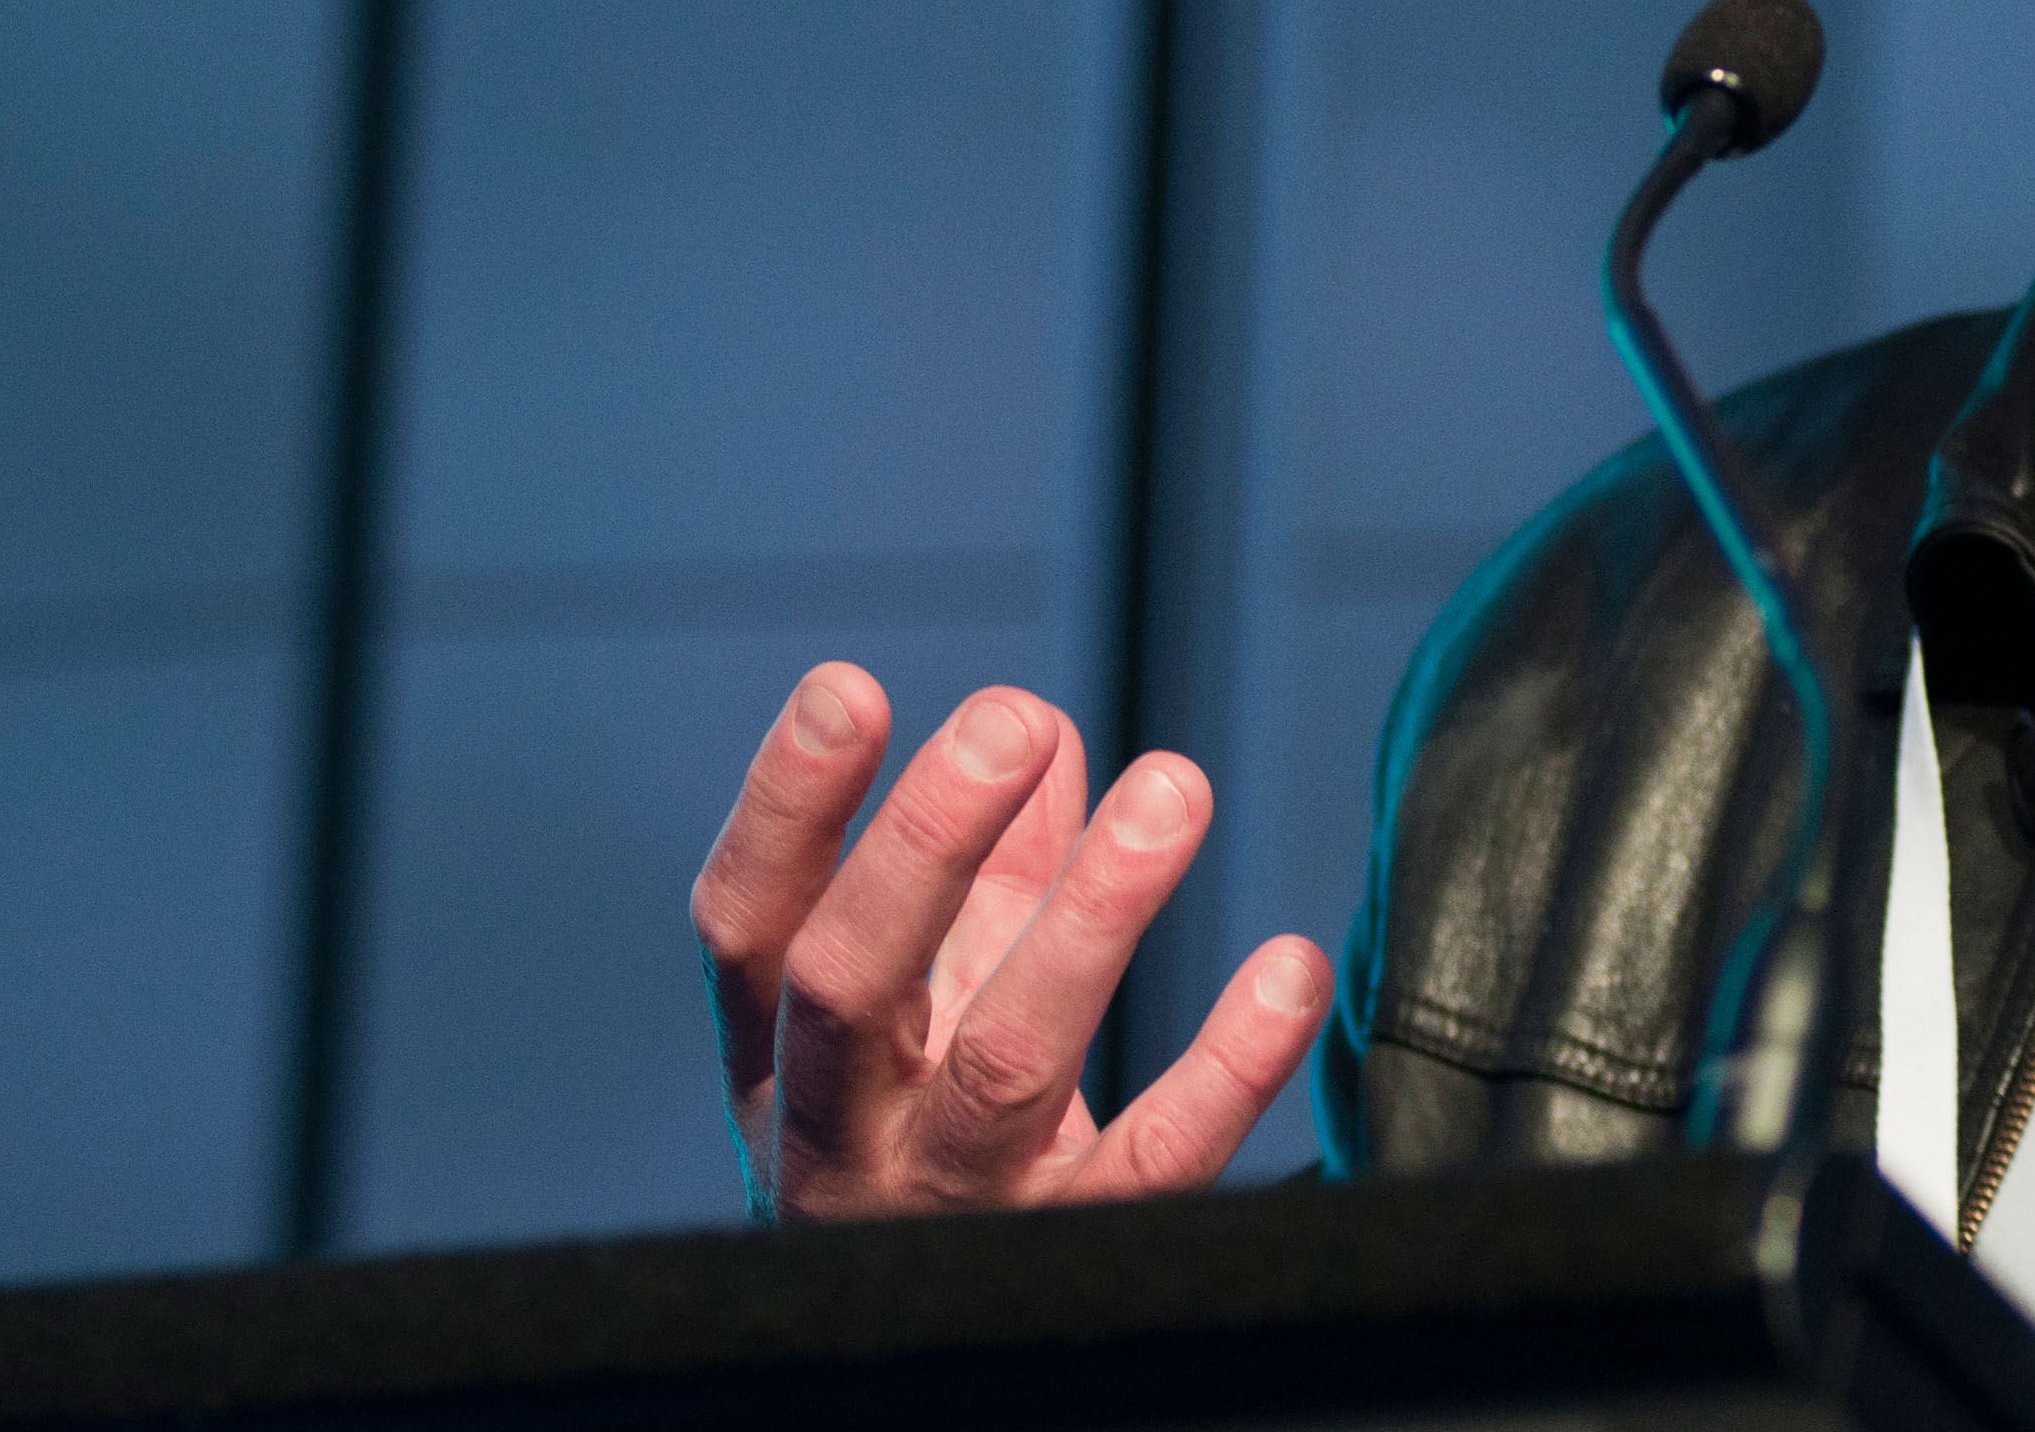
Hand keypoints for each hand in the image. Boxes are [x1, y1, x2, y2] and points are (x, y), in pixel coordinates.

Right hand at [692, 662, 1334, 1217]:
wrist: (925, 1348)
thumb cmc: (926, 1136)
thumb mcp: (926, 1004)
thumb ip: (981, 871)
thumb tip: (1044, 728)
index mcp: (780, 1061)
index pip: (745, 927)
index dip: (785, 810)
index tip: (848, 688)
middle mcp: (839, 1141)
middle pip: (849, 986)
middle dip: (923, 844)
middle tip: (1010, 721)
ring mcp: (952, 1210)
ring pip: (1008, 1066)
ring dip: (1092, 916)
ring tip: (1173, 788)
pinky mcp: (1072, 1260)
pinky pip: (1155, 1161)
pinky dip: (1229, 1063)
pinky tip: (1289, 971)